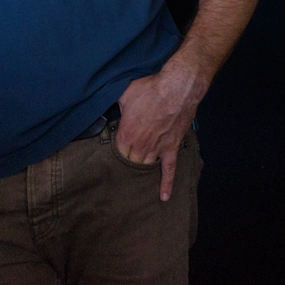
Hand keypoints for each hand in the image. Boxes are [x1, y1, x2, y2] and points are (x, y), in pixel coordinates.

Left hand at [115, 61, 206, 200]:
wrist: (177, 88)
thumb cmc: (151, 89)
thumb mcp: (125, 93)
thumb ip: (116, 102)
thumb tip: (107, 100)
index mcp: (126, 134)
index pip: (117, 153)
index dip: (116, 154)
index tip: (115, 156)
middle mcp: (140, 146)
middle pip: (130, 163)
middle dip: (127, 166)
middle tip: (124, 172)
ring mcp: (157, 149)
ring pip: (146, 168)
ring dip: (142, 174)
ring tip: (137, 183)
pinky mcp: (171, 148)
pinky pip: (169, 170)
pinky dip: (167, 184)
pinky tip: (164, 197)